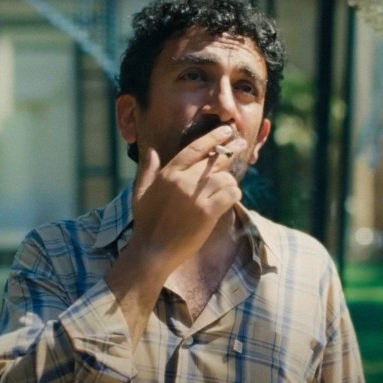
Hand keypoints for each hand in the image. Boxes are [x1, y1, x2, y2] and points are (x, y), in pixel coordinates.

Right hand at [130, 125, 246, 274]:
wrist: (152, 252)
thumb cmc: (146, 223)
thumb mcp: (140, 193)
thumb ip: (147, 170)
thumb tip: (151, 151)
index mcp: (168, 174)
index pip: (195, 148)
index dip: (213, 137)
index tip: (226, 130)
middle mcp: (183, 181)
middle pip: (214, 160)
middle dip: (231, 151)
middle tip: (242, 145)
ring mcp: (196, 196)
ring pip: (225, 177)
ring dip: (230, 181)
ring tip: (228, 187)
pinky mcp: (207, 213)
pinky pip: (230, 194)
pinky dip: (234, 194)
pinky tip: (231, 198)